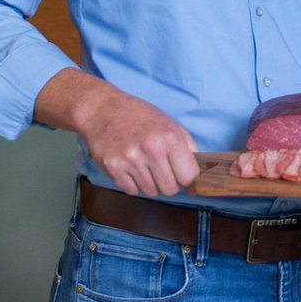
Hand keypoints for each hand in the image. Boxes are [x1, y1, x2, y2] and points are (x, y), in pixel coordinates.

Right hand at [35, 69, 201, 196]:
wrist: (102, 109)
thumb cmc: (139, 116)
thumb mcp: (170, 124)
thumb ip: (188, 150)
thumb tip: (198, 180)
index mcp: (170, 137)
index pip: (189, 176)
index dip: (186, 177)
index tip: (179, 172)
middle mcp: (152, 149)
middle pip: (170, 189)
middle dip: (168, 182)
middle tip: (159, 168)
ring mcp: (131, 160)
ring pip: (151, 192)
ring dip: (149, 182)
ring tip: (143, 163)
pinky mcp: (113, 168)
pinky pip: (132, 191)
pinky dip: (132, 183)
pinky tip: (130, 166)